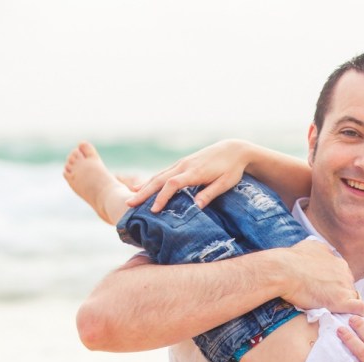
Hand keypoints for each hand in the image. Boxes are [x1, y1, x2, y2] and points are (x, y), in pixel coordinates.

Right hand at [126, 140, 251, 211]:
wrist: (233, 149)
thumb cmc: (232, 169)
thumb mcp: (225, 183)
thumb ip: (209, 194)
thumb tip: (195, 207)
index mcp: (194, 172)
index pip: (173, 184)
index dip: (162, 197)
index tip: (153, 210)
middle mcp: (184, 166)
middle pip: (159, 179)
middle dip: (144, 193)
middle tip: (129, 204)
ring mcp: (182, 163)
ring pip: (159, 175)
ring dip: (145, 187)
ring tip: (131, 198)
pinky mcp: (182, 163)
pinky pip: (164, 173)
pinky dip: (152, 181)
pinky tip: (143, 187)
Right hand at [279, 239, 363, 315]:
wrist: (283, 271)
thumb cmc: (291, 260)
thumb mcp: (310, 247)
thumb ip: (321, 252)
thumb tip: (323, 253)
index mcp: (337, 261)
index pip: (342, 276)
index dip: (335, 285)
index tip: (327, 290)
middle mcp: (344, 272)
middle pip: (348, 286)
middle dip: (340, 293)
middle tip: (327, 301)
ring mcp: (344, 287)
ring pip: (353, 297)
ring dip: (346, 304)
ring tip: (333, 311)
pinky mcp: (342, 301)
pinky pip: (360, 308)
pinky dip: (360, 313)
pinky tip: (356, 318)